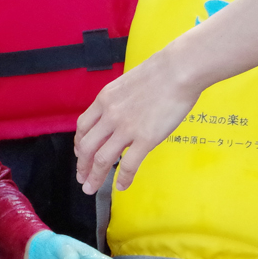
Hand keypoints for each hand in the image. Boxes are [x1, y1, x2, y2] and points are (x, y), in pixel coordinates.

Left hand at [74, 47, 200, 194]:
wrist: (178, 70)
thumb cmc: (159, 73)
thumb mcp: (126, 84)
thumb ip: (117, 102)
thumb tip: (117, 114)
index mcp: (104, 100)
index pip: (83, 127)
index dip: (79, 144)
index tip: (80, 154)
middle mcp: (109, 116)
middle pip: (86, 146)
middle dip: (81, 166)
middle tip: (81, 178)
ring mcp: (126, 129)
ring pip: (102, 159)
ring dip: (95, 176)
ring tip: (92, 188)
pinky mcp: (145, 139)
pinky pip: (128, 164)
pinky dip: (122, 178)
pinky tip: (121, 186)